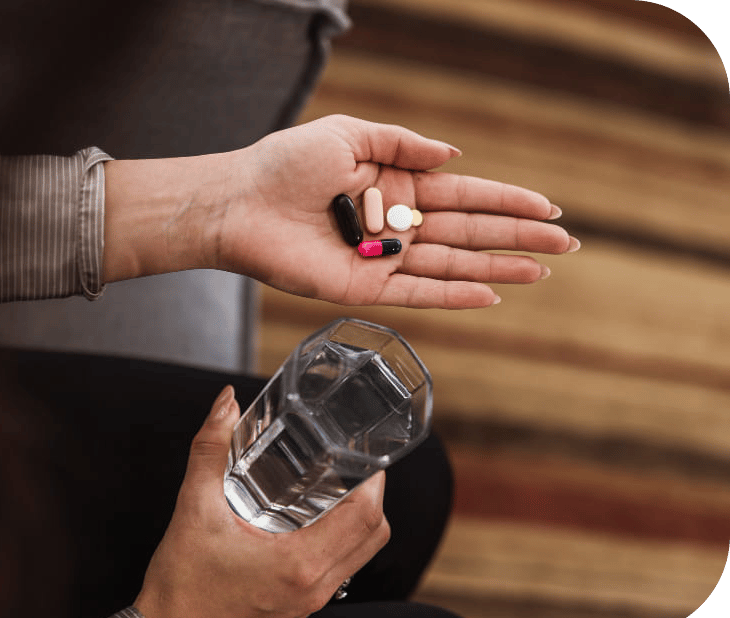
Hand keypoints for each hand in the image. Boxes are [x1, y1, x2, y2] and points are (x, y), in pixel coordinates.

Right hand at [133, 385, 389, 617]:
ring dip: (359, 518)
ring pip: (361, 554)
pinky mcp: (300, 604)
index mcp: (298, 564)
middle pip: (374, 536)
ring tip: (336, 484)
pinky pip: (340, 568)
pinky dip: (341, 539)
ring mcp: (310, 600)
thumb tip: (225, 405)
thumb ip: (209, 450)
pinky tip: (312, 518)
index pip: (365, 518)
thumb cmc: (180, 585)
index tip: (365, 452)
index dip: (374, 480)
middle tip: (352, 462)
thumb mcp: (193, 508)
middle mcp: (313, 587)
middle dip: (371, 495)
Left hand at [215, 114, 577, 307]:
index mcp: (395, 184)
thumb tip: (454, 155)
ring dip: (497, 268)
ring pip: (451, 265)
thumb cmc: (286, 163)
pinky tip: (491, 295)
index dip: (506, 201)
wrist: (240, 202)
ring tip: (542, 271)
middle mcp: (395, 224)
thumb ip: (403, 144)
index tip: (548, 208)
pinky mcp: (364, 287)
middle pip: (468, 232)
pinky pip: (417, 294)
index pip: (464, 195)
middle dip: (517, 237)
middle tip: (565, 245)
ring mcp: (382, 258)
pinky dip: (454, 296)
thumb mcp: (350, 134)